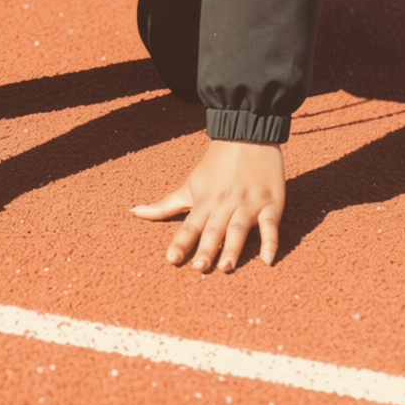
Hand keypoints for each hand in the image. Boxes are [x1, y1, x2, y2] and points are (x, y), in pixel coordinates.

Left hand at [131, 140, 284, 271]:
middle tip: (198, 268)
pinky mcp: (271, 204)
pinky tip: (267, 260)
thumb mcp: (189, 185)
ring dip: (233, 247)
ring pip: (239, 228)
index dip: (181, 243)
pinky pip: (270, 225)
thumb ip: (164, 205)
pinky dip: (271, 242)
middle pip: (213, 230)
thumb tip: (134, 213)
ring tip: (226, 267)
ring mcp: (248, 204)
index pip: (189, 226)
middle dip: (206, 249)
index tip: (171, 260)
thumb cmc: (215, 165)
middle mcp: (225, 204)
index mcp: (204, 202)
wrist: (247, 135)